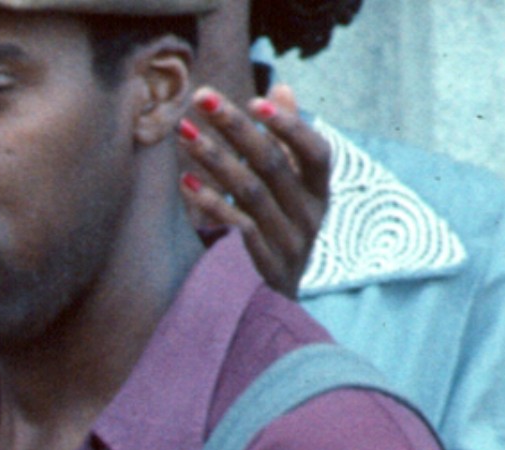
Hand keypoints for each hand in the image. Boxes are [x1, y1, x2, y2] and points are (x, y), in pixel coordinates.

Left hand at [176, 86, 333, 293]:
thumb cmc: (280, 233)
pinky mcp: (260, 267)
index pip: (316, 151)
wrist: (275, 307)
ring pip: (251, 193)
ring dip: (214, 158)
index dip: (289, 125)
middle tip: (201, 97)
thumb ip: (286, 140)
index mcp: (321, 193)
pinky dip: (211, 203)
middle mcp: (311, 217)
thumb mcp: (291, 189)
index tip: (255, 99)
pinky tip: (185, 182)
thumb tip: (281, 87)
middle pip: (274, 165)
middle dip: (236, 127)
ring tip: (183, 132)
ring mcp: (288, 244)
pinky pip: (235, 229)